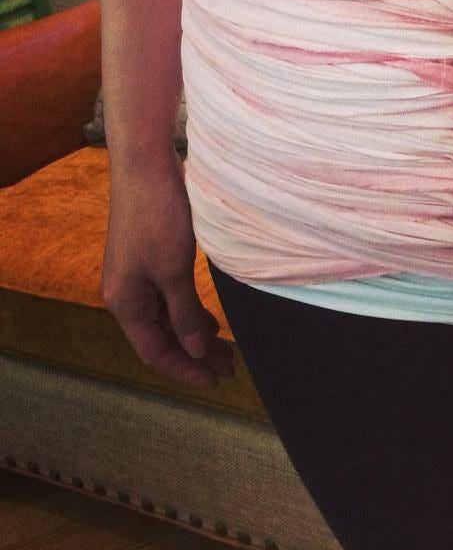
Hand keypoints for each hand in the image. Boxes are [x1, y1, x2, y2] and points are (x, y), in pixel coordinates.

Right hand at [100, 151, 234, 390]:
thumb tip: (192, 350)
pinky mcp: (152, 261)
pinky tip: (211, 322)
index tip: (216, 382)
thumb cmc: (158, 217)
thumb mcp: (174, 270)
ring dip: (196, 336)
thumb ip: (184, 313)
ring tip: (226, 350)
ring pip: (169, 319)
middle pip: (164, 338)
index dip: (186, 370)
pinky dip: (192, 314)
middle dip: (195, 355)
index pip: (156, 352)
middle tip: (230, 369)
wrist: (146, 168)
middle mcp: (127, 295)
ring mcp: (138, 278)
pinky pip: (171, 300)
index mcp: (126, 304)